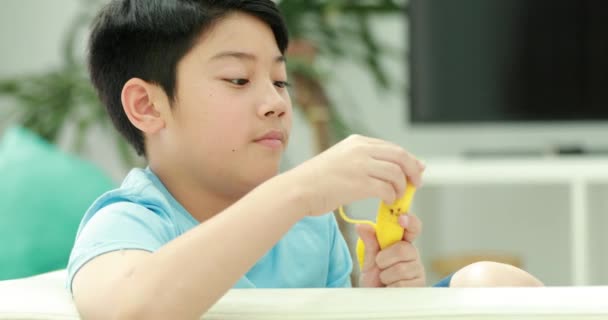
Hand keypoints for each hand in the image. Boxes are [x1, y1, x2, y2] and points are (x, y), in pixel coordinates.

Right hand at [286, 134, 424, 216]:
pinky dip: (391, 197)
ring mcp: (360, 165)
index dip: (409, 160)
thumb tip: (389, 167)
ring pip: (396, 173)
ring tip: (396, 198)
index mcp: (357, 141)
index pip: (392, 147)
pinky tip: (387, 202)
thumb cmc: (317, 180)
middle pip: (400, 156)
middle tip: (416, 184)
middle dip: (413, 171)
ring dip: (400, 188)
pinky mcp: (359, 183)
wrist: (298, 189)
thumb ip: (365, 160)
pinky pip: (387, 189)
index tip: (416, 171)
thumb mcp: (341, 159)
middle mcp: (360, 149)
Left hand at [356, 214, 425, 286]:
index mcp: (402, 243)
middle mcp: (412, 255)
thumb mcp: (369, 260)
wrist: (374, 301)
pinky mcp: (419, 286)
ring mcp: (417, 270)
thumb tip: (361, 225)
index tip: (401, 218)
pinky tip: (390, 288)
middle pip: (403, 249)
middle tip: (379, 265)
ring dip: (386, 275)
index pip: (412, 228)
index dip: (410, 221)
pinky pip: (402, 284)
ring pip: (401, 269)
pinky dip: (390, 287)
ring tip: (384, 279)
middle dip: (385, 258)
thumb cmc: (374, 279)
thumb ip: (369, 243)